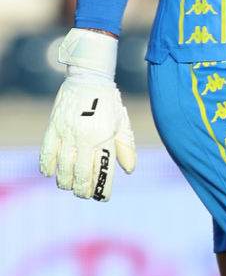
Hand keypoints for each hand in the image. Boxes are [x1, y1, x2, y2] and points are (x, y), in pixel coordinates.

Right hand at [39, 28, 136, 200]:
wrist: (89, 77)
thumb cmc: (108, 102)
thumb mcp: (121, 122)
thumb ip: (125, 146)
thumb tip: (129, 170)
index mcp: (105, 137)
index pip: (103, 172)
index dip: (102, 190)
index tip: (101, 197)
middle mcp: (87, 138)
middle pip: (81, 176)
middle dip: (83, 191)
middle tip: (84, 193)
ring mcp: (68, 133)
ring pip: (63, 170)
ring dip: (66, 182)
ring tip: (70, 184)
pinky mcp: (54, 127)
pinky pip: (47, 154)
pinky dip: (48, 168)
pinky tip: (51, 173)